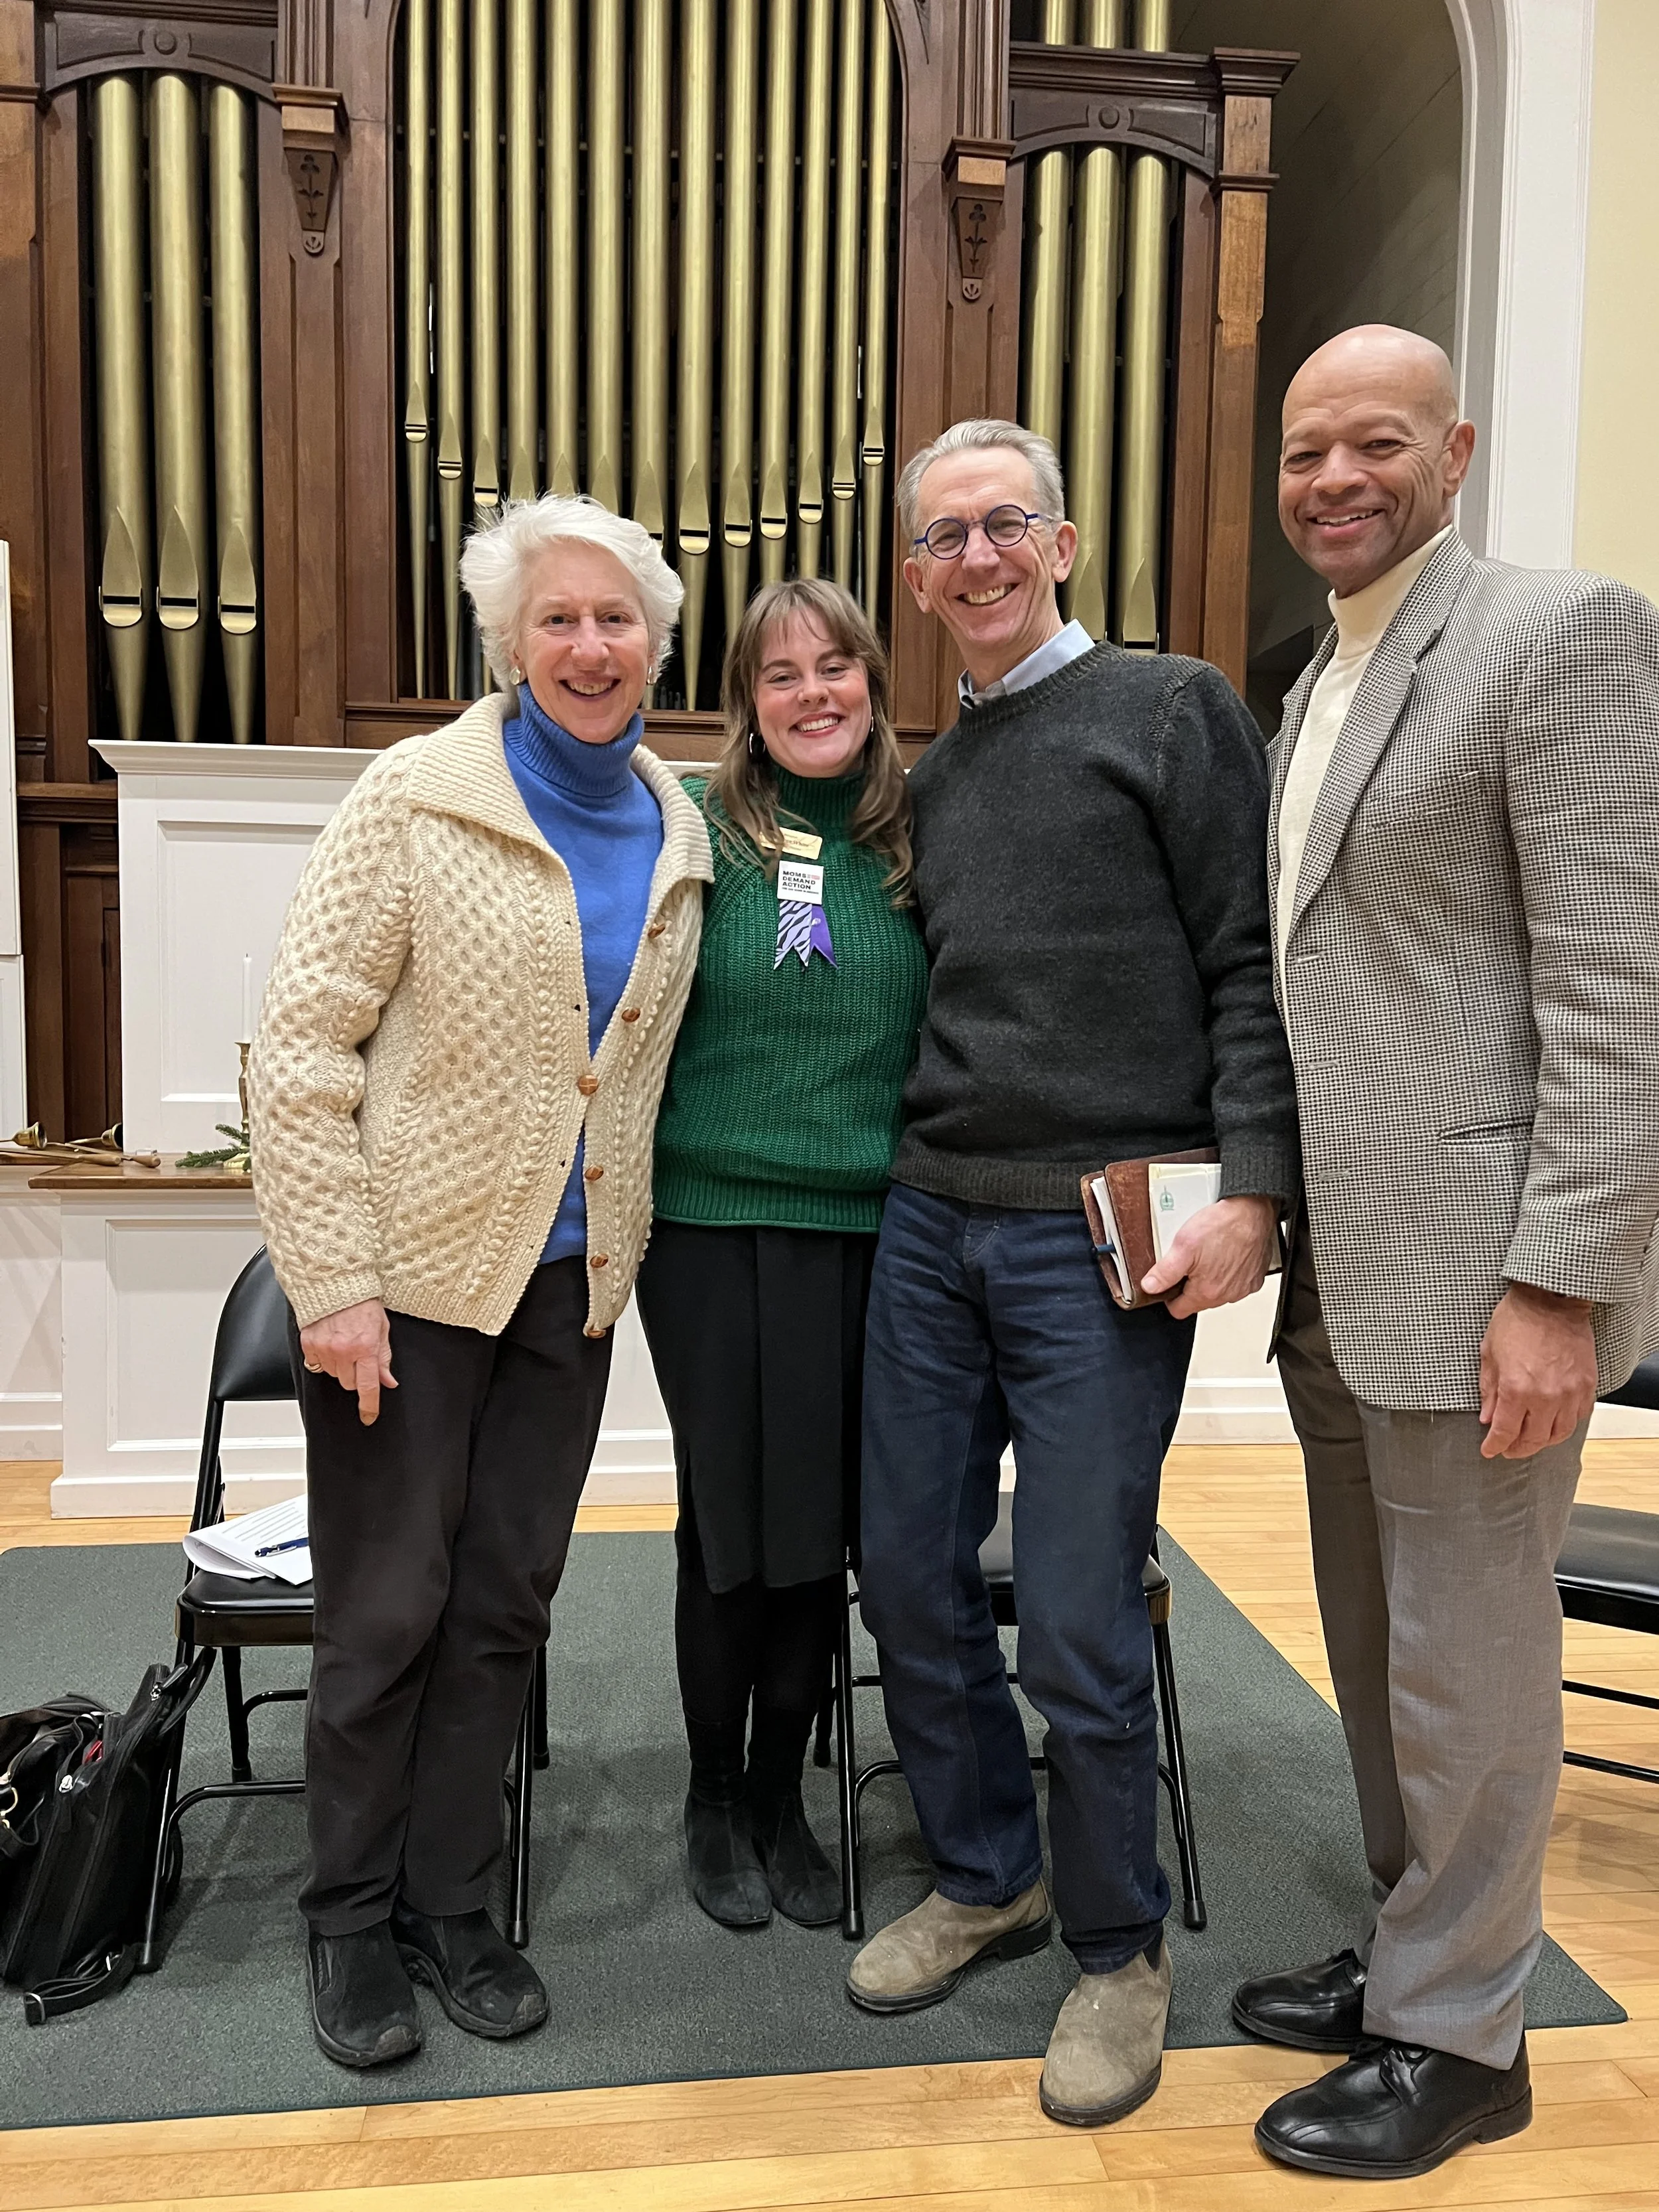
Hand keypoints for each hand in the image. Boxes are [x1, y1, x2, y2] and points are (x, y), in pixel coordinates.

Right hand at [299, 1299, 395, 1425]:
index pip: (368, 1386)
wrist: (336, 1284)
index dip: (369, 1406)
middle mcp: (343, 1351)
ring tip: (343, 1344)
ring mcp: (324, 1348)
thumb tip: (388, 1382)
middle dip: (355, 1375)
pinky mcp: (309, 1344)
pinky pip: (317, 1364)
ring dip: (339, 1367)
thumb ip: (383, 1359)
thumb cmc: (362, 1303)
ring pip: (332, 1375)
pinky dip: (323, 1358)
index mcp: (365, 1347)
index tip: (368, 1417)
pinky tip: (329, 1343)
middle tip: (357, 1356)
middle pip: (349, 1383)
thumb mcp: (382, 1330)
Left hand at [1140, 1195, 1279, 1318]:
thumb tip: (1150, 1287)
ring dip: (1211, 1279)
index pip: (1179, 1310)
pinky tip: (1226, 1255)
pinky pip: (1236, 1284)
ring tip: (1209, 1255)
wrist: (1252, 1211)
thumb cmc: (1223, 1225)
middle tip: (1190, 1260)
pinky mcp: (1254, 1279)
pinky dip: (1229, 1274)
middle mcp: (1226, 1295)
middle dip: (1190, 1285)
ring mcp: (1242, 1288)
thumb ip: (1164, 1272)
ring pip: (1217, 1293)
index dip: (1169, 1297)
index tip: (1170, 1281)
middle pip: (1199, 1301)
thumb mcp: (1183, 1245)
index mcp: (1206, 1292)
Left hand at [1478, 1282, 1596, 1458]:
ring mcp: (1570, 1393)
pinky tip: (1553, 1423)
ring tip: (1530, 1440)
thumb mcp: (1490, 1354)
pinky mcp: (1586, 1386)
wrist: (1551, 1299)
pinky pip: (1578, 1417)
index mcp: (1517, 1389)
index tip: (1489, 1450)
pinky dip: (1565, 1425)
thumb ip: (1489, 1391)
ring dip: (1543, 1441)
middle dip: (1517, 1448)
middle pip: (1534, 1439)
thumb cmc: (1517, 1320)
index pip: (1505, 1432)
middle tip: (1508, 1449)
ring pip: (1559, 1434)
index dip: (1495, 1446)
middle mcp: (1546, 1397)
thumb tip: (1488, 1418)